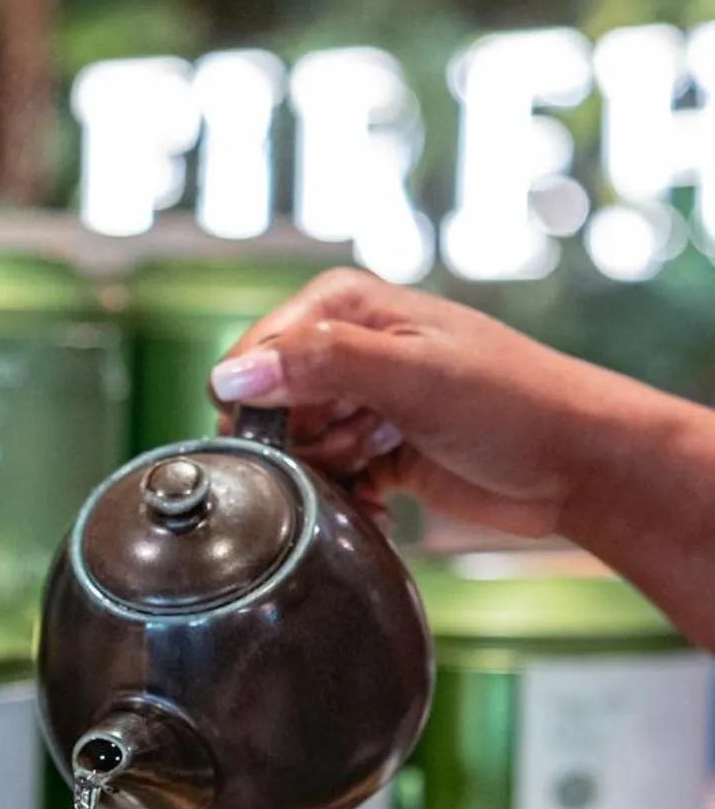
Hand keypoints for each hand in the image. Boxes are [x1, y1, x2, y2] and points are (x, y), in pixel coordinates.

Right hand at [207, 269, 623, 539]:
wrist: (576, 464)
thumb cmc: (512, 405)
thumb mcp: (412, 376)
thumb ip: (319, 366)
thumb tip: (230, 376)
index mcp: (349, 305)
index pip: (256, 352)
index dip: (264, 402)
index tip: (309, 428)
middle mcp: (350, 348)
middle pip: (269, 407)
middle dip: (301, 442)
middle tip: (358, 443)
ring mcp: (363, 402)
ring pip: (296, 450)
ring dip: (326, 474)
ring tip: (378, 466)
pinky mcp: (377, 450)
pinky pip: (327, 480)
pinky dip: (344, 499)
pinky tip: (379, 503)